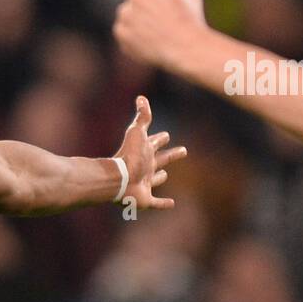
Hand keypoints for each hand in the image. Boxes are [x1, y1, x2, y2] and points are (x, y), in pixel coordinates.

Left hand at [113, 0, 207, 74]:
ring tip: (156, 33)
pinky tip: (149, 43)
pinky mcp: (120, 33)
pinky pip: (124, 34)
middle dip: (144, 6)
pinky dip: (133, 39)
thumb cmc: (190, 19)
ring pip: (127, 16)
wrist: (184, 47)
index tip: (166, 3)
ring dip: (136, 22)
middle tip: (159, 19)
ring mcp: (124, 14)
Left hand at [114, 95, 186, 209]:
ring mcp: (144, 183)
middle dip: (170, 154)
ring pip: (155, 179)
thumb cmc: (128, 155)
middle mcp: (144, 167)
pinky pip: (156, 202)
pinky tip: (172, 204)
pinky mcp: (145, 199)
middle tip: (183, 150)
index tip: (166, 135)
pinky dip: (163, 204)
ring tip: (166, 174)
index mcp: (144, 152)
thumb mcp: (137, 132)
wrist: (118, 179)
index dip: (160, 138)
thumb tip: (141, 97)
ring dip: (160, 177)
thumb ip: (142, 116)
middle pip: (160, 159)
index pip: (154, 142)